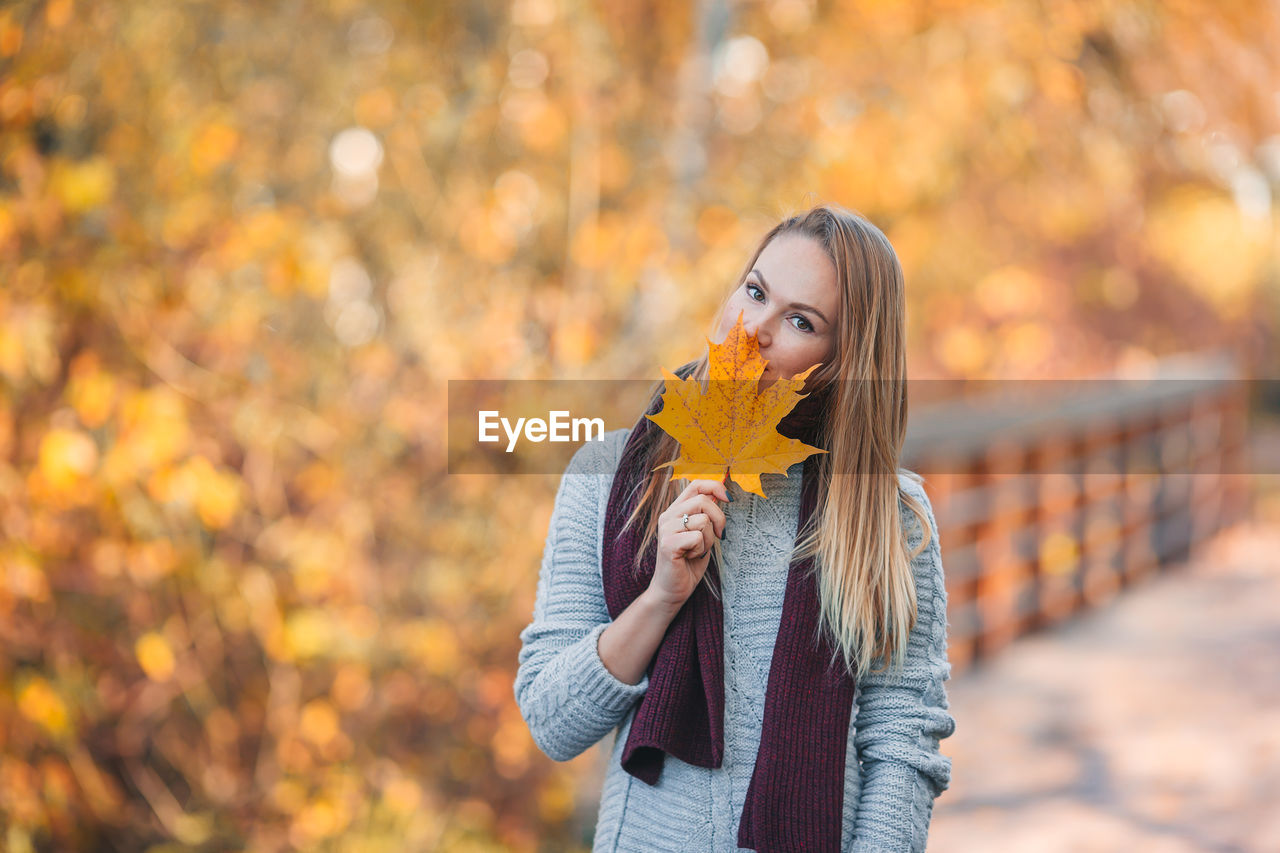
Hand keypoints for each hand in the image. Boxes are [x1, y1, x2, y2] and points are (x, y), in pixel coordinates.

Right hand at [646, 478, 729, 610]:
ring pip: (703, 521)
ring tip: (698, 550)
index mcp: (675, 510)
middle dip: (719, 519)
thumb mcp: (702, 533)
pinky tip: (690, 557)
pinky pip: (698, 537)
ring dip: (709, 540)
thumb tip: (722, 493)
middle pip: (703, 501)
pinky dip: (701, 549)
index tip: (730, 498)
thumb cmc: (689, 563)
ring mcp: (666, 529)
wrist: (672, 589)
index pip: (696, 484)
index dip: (716, 487)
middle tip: (720, 536)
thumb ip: (706, 514)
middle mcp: (668, 516)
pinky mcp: (668, 544)